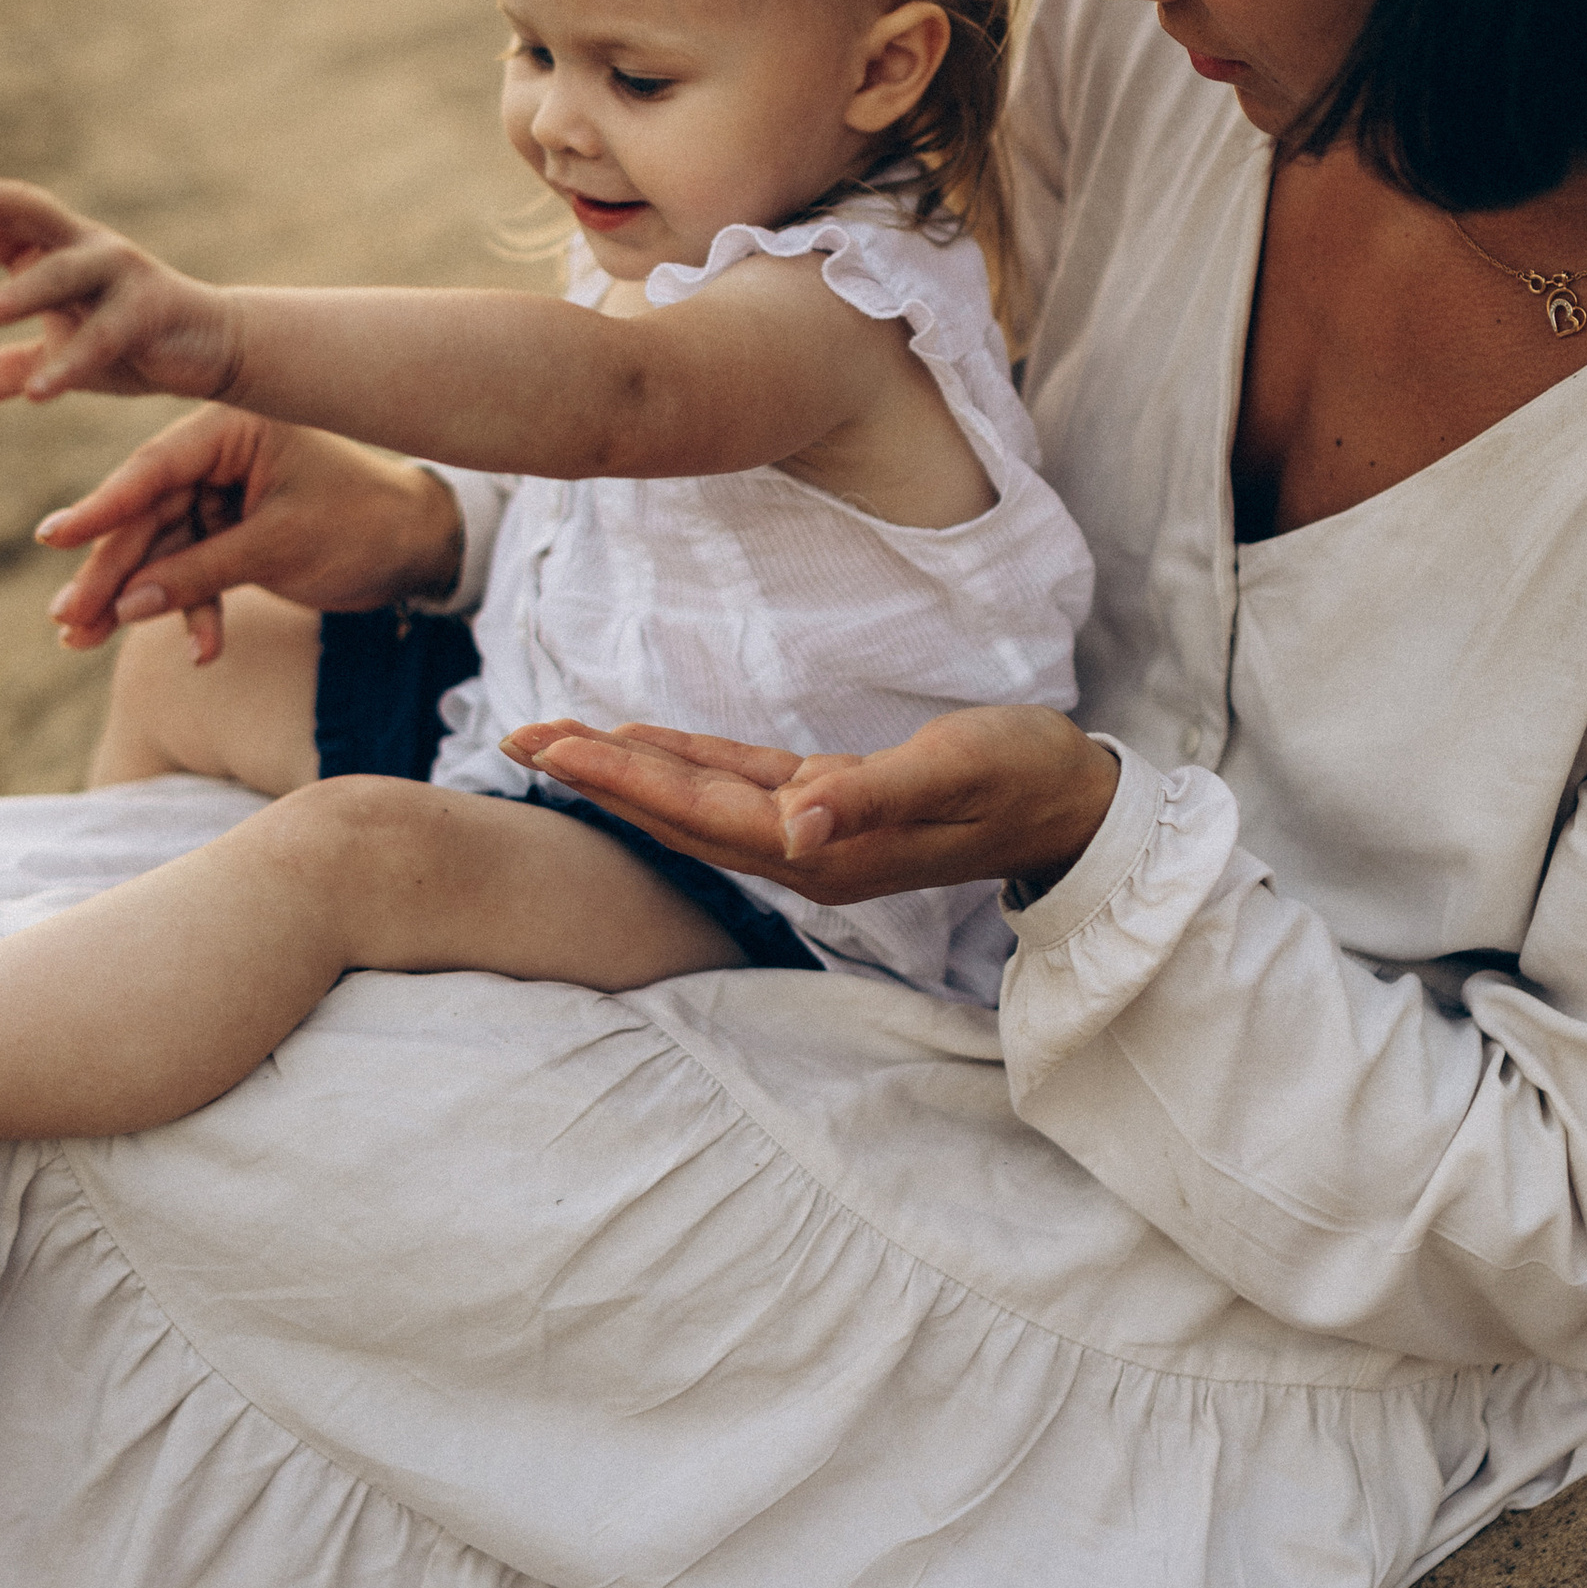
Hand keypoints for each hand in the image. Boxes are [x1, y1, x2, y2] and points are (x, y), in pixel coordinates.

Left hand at [0, 169, 240, 408]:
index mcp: (55, 250)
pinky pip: (104, 336)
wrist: (212, 351)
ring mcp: (119, 274)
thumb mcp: (60, 355)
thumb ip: (7, 369)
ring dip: (15, 294)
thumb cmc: (131, 344)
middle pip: (25, 209)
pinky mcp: (150, 311)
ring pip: (61, 273)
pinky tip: (36, 393)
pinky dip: (70, 362)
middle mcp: (83, 248)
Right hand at [35, 404, 465, 659]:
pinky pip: (192, 570)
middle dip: (109, 572)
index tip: (52, 538)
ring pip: (161, 549)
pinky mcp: (230, 529)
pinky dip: (191, 609)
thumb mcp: (279, 547)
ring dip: (134, 600)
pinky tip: (200, 650)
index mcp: (231, 430)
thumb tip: (127, 605)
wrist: (418, 549)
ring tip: (83, 643)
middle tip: (67, 619)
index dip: (101, 508)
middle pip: (146, 515)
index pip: (153, 469)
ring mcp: (221, 493)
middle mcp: (217, 454)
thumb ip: (201, 572)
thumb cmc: (360, 526)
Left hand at [498, 705, 1121, 906]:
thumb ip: (871, 798)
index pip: (698, 808)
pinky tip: (640, 743)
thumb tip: (791, 829)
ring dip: (622, 772)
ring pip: (694, 799)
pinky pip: (733, 782)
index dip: (620, 777)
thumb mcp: (956, 771)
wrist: (1075, 804)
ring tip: (550, 740)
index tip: (548, 746)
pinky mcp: (827, 799)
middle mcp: (802, 850)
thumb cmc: (1023, 776)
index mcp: (821, 848)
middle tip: (511, 737)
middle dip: (593, 776)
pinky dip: (680, 761)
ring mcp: (811, 830)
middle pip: (676, 810)